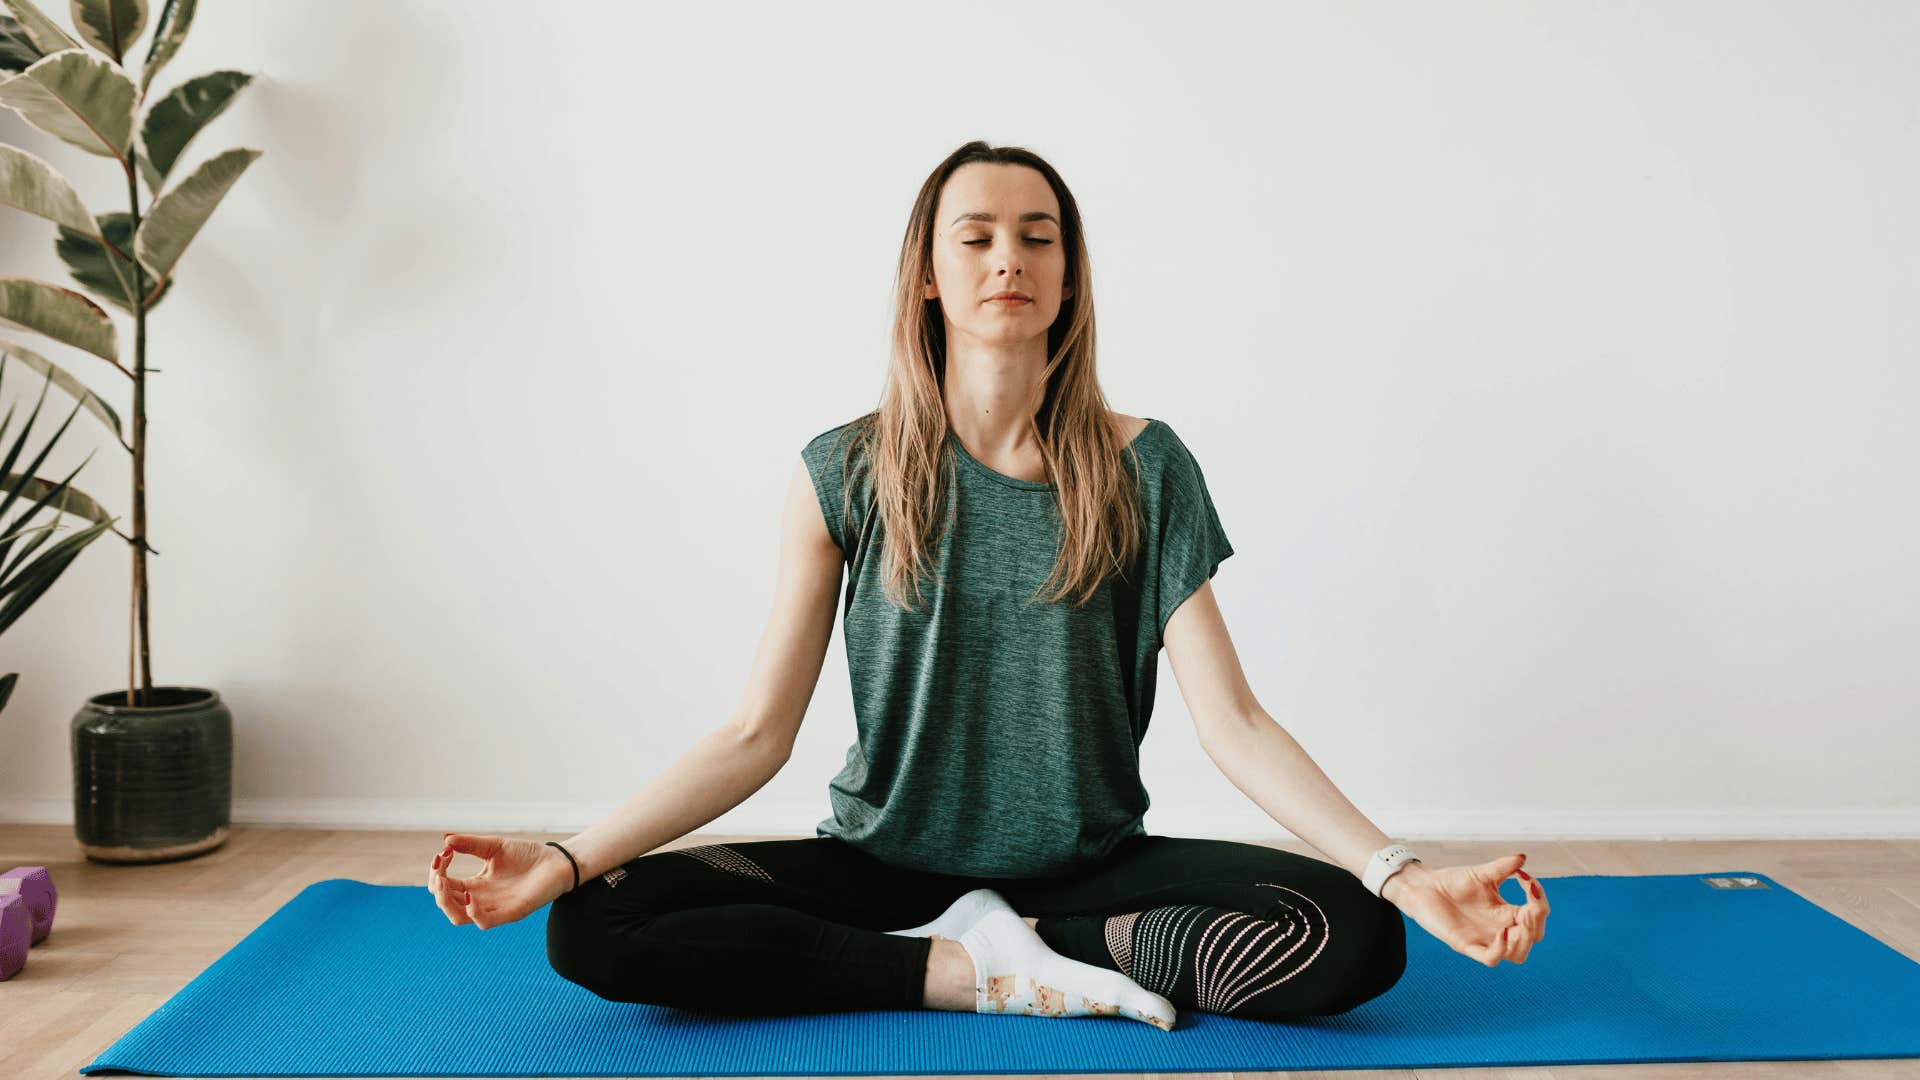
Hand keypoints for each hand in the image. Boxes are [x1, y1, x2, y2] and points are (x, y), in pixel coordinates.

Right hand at [427, 833, 573, 929]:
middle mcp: (481, 900)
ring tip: (445, 881)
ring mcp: (495, 908)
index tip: (443, 852)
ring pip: (459, 918)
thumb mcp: (495, 846)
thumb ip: (471, 844)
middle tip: (440, 865)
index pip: (445, 887)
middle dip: (437, 886)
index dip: (437, 872)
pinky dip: (473, 913)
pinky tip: (470, 896)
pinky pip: (485, 922)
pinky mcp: (511, 913)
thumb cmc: (528, 855)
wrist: (557, 860)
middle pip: (447, 904)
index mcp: (476, 885)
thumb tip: (445, 840)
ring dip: (446, 902)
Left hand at [1385, 853, 1547, 966]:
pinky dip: (1501, 949)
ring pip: (1518, 954)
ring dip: (1525, 938)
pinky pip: (1491, 958)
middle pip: (1533, 937)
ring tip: (1522, 916)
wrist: (1423, 887)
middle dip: (1537, 920)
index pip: (1536, 916)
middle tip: (1530, 900)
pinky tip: (1502, 931)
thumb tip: (1522, 858)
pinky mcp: (1466, 946)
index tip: (1526, 877)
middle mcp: (1500, 929)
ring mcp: (1484, 939)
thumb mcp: (1481, 873)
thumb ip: (1503, 868)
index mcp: (1506, 913)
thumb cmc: (1453, 882)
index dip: (1539, 901)